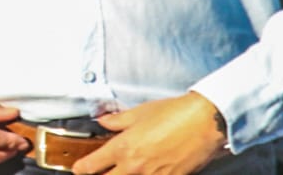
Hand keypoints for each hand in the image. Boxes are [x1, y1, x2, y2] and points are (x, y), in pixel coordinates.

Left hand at [75, 93, 228, 174]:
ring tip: (125, 170)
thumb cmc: (173, 114)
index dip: (81, 168)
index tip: (78, 168)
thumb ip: (117, 120)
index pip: (92, 166)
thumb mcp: (138, 113)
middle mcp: (135, 166)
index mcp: (122, 148)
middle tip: (99, 171)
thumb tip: (103, 121)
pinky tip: (147, 172)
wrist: (203, 122)